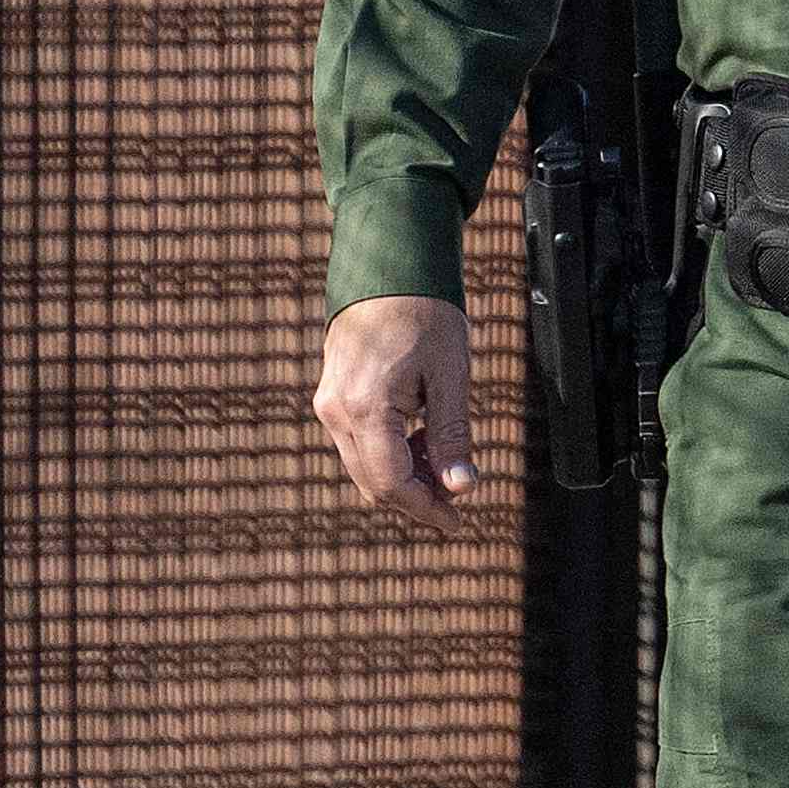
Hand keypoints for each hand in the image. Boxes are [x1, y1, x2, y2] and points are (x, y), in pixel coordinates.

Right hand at [317, 293, 480, 509]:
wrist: (387, 266)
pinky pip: (357, 445)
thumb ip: (452, 435)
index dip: (426, 509)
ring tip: (444, 458)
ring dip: (403, 476)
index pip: (391, 483)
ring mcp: (328, 404)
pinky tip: (421, 439)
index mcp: (365, 407)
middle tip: (458, 495)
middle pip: (373, 484)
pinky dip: (389, 455)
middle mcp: (336, 411)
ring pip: (363, 468)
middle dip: (416, 498)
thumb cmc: (425, 314)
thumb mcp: (450, 374)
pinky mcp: (331, 397)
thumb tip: (461, 488)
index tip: (457, 521)